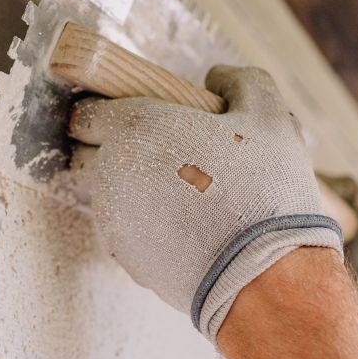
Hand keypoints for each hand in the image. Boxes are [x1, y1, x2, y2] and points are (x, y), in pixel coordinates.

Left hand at [68, 65, 342, 338]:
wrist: (267, 280)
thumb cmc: (265, 191)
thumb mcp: (270, 115)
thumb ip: (240, 81)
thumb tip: (217, 78)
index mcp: (134, 129)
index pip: (87, 112)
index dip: (106, 107)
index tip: (131, 110)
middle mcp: (110, 174)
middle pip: (87, 153)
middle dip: (111, 147)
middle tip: (160, 148)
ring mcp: (113, 222)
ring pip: (106, 194)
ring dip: (131, 187)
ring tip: (182, 189)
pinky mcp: (127, 260)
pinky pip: (125, 230)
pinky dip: (145, 223)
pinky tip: (186, 225)